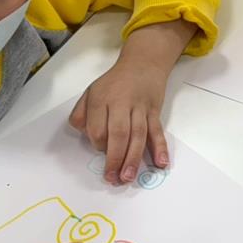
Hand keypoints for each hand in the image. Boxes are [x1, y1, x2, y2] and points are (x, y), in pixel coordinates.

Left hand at [70, 19, 194, 183]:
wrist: (144, 63)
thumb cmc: (114, 82)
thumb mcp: (91, 91)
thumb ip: (81, 113)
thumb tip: (84, 134)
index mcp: (101, 99)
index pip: (97, 127)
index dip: (98, 143)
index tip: (100, 150)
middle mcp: (122, 103)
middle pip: (119, 134)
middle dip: (115, 158)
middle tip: (113, 179)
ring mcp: (140, 107)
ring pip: (138, 135)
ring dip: (134, 158)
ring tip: (129, 177)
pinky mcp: (155, 111)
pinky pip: (157, 131)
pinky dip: (160, 147)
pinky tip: (161, 163)